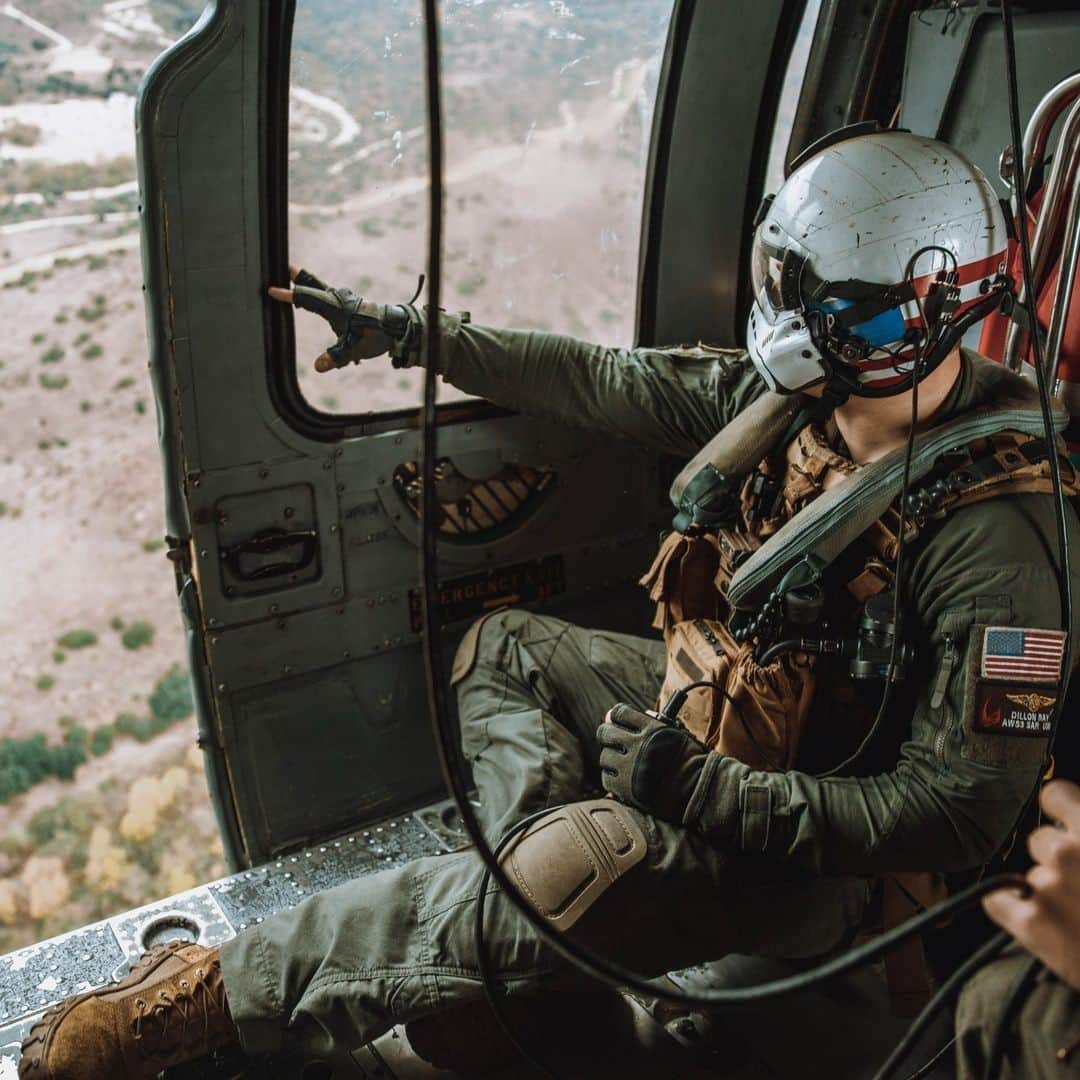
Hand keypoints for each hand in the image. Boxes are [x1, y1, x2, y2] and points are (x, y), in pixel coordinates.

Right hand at [268, 265, 403, 370]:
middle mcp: (338, 299)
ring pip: (322, 288)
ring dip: (309, 285)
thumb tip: (318, 367)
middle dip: (299, 276)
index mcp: (335, 306)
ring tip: (296, 281)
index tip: (272, 290)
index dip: (288, 295)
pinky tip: (317, 298)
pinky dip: (319, 293)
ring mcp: (345, 300)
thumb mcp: (354, 350)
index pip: (306, 298)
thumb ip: (335, 358)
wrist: (398, 329)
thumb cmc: (376, 337)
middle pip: (314, 284)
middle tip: (284, 267)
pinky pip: (330, 295)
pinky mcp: (351, 304)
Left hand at [597, 703, 715, 826]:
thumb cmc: (691, 760)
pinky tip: (623, 779)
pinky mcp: (627, 790)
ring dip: (612, 759)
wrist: (702, 791)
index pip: (619, 713)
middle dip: (609, 736)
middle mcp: (639, 746)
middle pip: (605, 733)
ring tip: (624, 764)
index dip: (616, 717)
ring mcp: (631, 768)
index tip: (617, 722)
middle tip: (616, 743)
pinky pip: (607, 779)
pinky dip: (612, 779)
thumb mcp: (676, 733)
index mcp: (652, 728)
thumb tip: (614, 716)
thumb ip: (649, 722)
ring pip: (605, 757)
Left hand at [982, 779, 1079, 989]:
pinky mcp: (1030, 924)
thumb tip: (1078, 818)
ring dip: (1047, 888)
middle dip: (1059, 858)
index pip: (1054, 794)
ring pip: (1029, 873)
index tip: (1066, 823)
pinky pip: (997, 901)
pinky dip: (1013, 909)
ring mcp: (1046, 888)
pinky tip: (1040, 921)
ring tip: (1079, 913)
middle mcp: (1067, 852)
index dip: (1061, 810)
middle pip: (1041, 840)